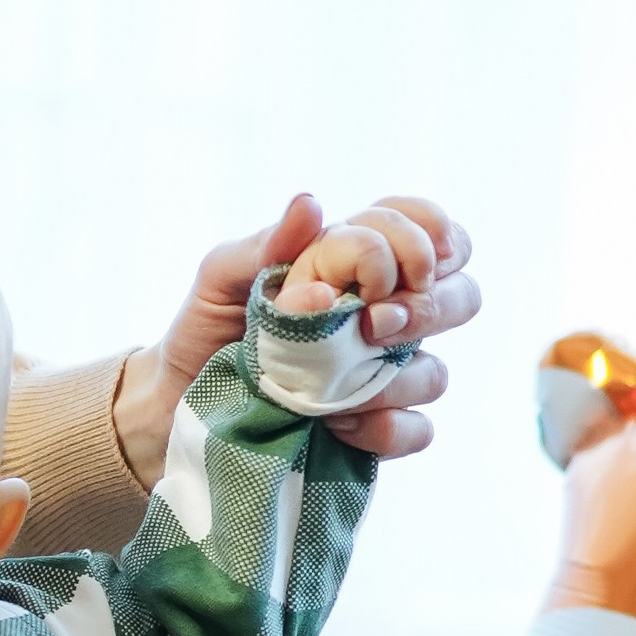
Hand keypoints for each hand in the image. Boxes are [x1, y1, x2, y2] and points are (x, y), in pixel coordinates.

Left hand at [114, 190, 478, 477]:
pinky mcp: (376, 431)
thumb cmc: (203, 330)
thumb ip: (268, 243)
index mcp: (360, 265)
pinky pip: (416, 430)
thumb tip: (312, 205)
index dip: (431, 238)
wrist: (174, 407)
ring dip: (393, 378)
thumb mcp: (222, 278)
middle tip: (372, 324)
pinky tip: (339, 426)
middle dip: (429, 308)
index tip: (393, 265)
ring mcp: (385, 376)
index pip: (431, 232)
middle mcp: (385, 317)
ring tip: (331, 390)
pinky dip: (386, 428)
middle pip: (461, 296)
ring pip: (436, 372)